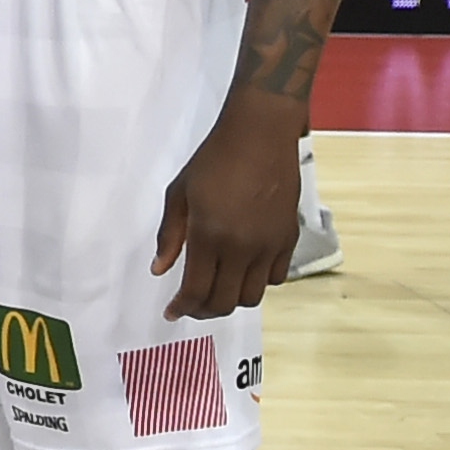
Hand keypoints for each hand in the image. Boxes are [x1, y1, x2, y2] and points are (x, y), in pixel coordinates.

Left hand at [153, 100, 302, 319]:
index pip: (196, 290)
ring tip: (217, 287)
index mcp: (209, 237)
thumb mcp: (179, 193)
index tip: (171, 313)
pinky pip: (275, 278)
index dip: (182, 308)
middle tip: (191, 304)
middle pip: (225, 302)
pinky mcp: (289, 239)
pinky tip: (242, 270)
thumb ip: (169, 235)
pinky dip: (257, 282)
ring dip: (232, 299)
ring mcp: (269, 246)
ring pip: (252, 297)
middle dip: (204, 310)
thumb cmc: (214, 160)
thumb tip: (160, 270)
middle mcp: (242, 248)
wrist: (260, 136)